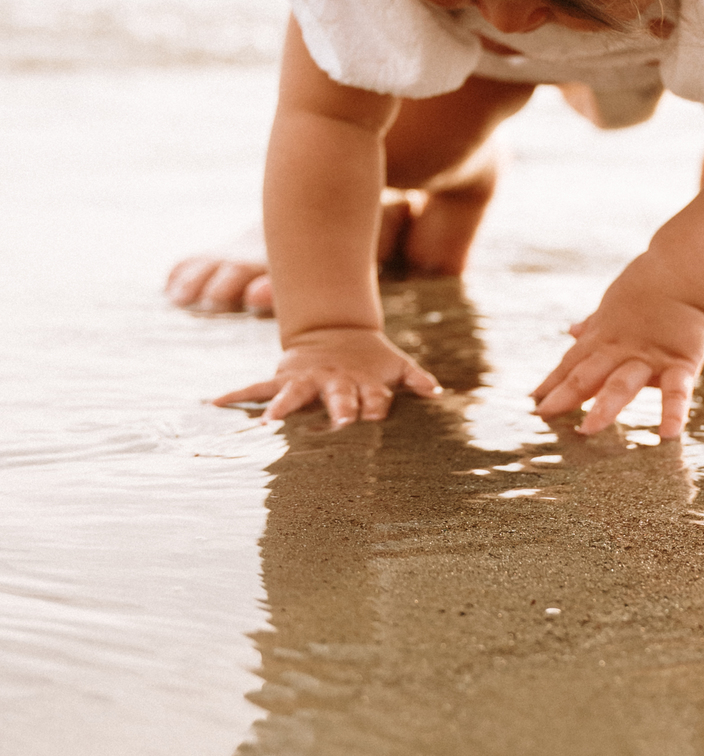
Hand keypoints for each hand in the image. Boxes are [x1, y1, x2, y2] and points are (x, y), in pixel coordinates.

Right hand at [214, 326, 441, 427]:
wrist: (336, 331)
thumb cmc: (370, 360)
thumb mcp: (395, 364)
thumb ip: (416, 377)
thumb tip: (437, 390)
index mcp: (363, 383)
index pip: (373, 398)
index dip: (374, 407)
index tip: (372, 420)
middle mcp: (333, 382)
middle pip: (338, 397)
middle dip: (338, 410)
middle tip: (337, 424)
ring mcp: (305, 379)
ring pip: (293, 394)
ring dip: (282, 406)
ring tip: (267, 421)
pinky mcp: (282, 377)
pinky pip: (255, 386)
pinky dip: (236, 395)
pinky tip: (213, 403)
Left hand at [533, 254, 703, 439]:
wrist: (686, 267)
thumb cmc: (651, 281)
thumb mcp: (614, 300)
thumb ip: (595, 323)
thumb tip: (571, 332)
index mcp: (606, 334)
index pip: (572, 361)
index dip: (553, 381)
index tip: (534, 399)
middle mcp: (622, 348)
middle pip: (587, 374)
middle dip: (564, 395)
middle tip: (544, 415)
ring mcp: (649, 357)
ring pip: (623, 384)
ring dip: (604, 406)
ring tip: (587, 429)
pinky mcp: (680, 362)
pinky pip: (676, 391)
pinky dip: (672, 412)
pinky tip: (667, 435)